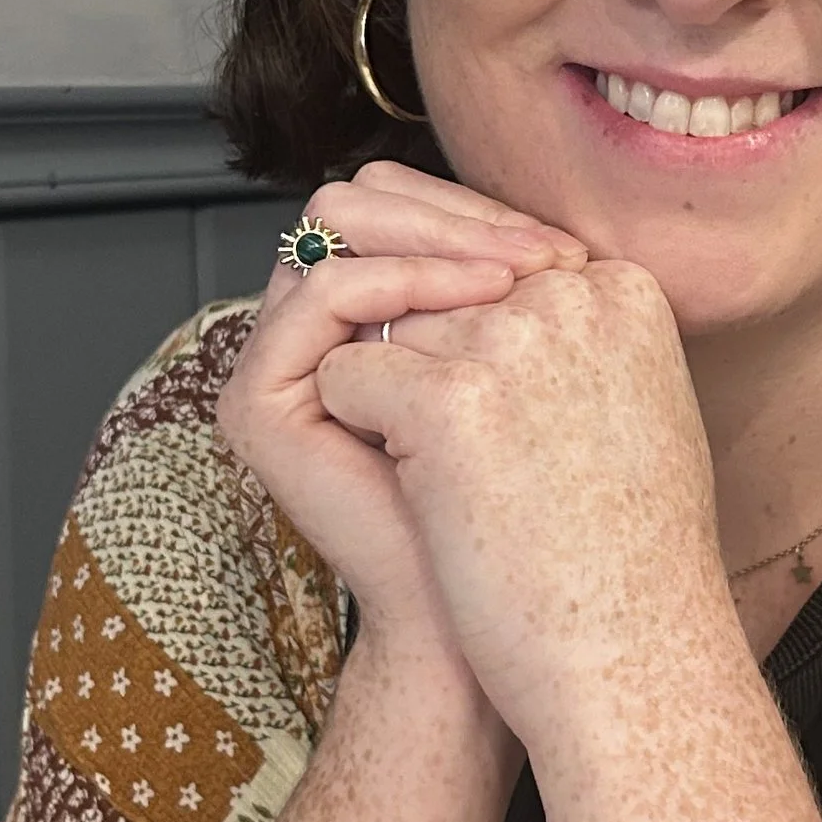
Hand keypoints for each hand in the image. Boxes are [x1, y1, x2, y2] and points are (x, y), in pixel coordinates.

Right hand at [215, 162, 588, 665]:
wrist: (488, 618)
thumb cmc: (524, 512)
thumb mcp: (526, 380)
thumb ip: (512, 299)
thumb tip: (559, 224)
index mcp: (359, 321)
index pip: (395, 209)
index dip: (476, 212)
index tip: (566, 250)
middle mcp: (304, 335)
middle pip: (357, 203)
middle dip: (456, 214)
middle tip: (540, 254)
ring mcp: (272, 365)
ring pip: (336, 226)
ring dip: (440, 238)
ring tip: (522, 275)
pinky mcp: (256, 403)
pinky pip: (323, 292)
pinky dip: (406, 279)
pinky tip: (483, 301)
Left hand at [313, 259, 732, 750]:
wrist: (633, 659)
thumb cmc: (632, 556)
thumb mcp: (636, 408)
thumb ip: (574, 338)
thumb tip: (490, 299)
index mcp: (624, 289)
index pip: (495, 256)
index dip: (463, 323)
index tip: (480, 393)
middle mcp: (568, 297)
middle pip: (434, 282)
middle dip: (418, 348)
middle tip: (443, 432)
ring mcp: (508, 345)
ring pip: (384, 326)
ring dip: (390, 393)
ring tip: (446, 473)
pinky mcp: (447, 402)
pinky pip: (346, 375)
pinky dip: (353, 429)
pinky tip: (410, 487)